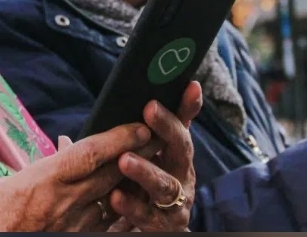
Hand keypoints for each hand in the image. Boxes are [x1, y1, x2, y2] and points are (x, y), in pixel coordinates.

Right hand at [0, 122, 152, 231]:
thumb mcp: (11, 182)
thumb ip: (43, 163)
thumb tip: (66, 146)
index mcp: (46, 179)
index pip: (91, 153)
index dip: (119, 138)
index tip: (140, 126)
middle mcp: (65, 200)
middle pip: (111, 172)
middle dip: (138, 154)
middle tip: (160, 136)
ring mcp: (75, 223)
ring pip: (114, 196)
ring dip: (135, 179)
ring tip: (154, 163)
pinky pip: (108, 222)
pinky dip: (122, 207)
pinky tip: (136, 198)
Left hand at [109, 81, 202, 232]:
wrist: (160, 228)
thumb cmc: (147, 186)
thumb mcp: (147, 158)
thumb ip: (137, 135)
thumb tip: (127, 102)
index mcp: (177, 154)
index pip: (184, 124)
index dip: (189, 105)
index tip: (190, 84)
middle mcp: (182, 174)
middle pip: (180, 148)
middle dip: (167, 127)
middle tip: (149, 109)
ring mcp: (177, 201)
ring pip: (165, 184)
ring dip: (146, 171)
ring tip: (124, 160)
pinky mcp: (164, 224)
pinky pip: (147, 215)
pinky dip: (132, 206)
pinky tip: (115, 197)